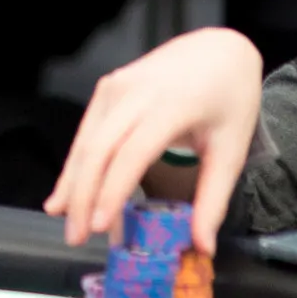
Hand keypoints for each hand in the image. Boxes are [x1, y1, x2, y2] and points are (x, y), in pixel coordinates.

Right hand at [44, 27, 262, 254]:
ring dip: (72, 183)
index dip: (112, 192)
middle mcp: (134, 92)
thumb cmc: (229, 99)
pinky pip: (87, 130)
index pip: (131, 154)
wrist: (218, 50)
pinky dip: (75, 164)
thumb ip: (213, 199)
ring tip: (64, 221)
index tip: (100, 228)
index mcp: (169, 106)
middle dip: (82, 196)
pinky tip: (64, 191)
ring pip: (85, 140)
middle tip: (76, 238)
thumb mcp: (231, 150)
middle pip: (98, 149)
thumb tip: (202, 247)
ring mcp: (115, 86)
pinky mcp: (107, 87)